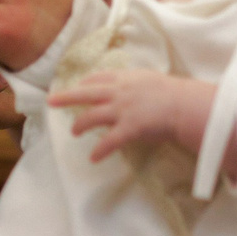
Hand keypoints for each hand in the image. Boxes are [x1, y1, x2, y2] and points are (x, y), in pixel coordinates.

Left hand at [51, 70, 216, 164]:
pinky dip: (100, 150)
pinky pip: (109, 141)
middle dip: (66, 97)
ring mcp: (122, 110)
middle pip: (85, 93)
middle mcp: (119, 92)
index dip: (84, 83)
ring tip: (74, 132)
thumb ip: (136, 84)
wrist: (185, 105)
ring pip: (91, 116)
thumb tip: (131, 89)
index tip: (77, 86)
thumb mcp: (150, 80)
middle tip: (51, 102)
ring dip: (80, 125)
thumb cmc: (174, 93)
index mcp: (125, 78)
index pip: (98, 77)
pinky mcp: (128, 128)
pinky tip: (93, 158)